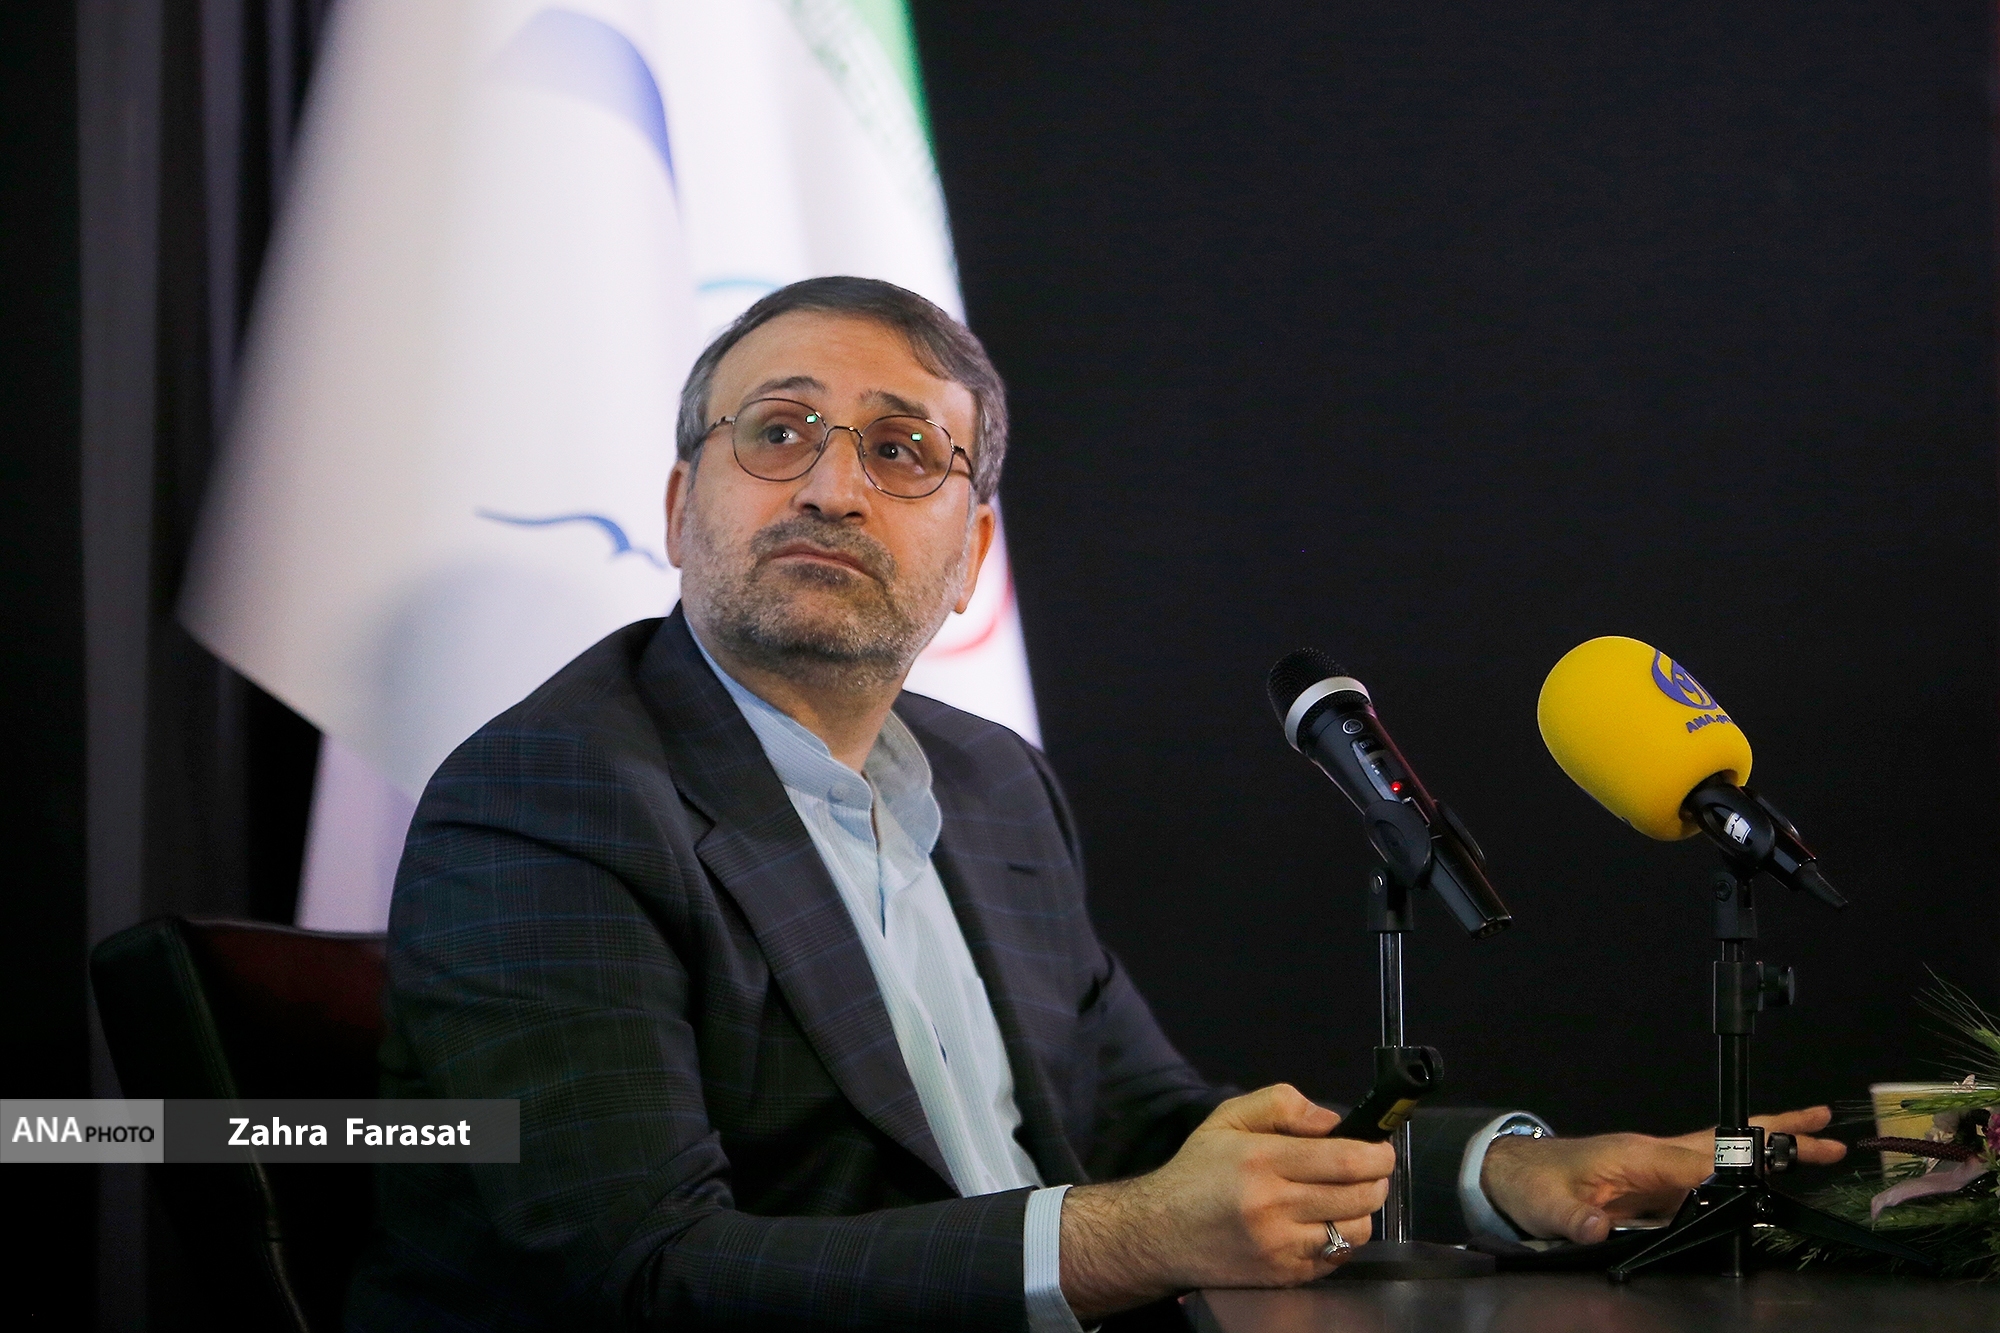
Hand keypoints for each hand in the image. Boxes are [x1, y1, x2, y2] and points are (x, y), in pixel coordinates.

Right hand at [1058, 1084, 1394, 1319]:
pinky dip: (1341, 1238)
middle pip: (1360, 1196)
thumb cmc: (1198, 1171)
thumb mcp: (1228, 1118)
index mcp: (1262, 1161)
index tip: (1381, 1149)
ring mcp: (1282, 1247)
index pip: (1345, 1159)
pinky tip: (1321, 1222)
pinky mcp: (1285, 1275)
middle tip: (1369, 1170)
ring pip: (1356, 1230)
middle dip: (1377, 1179)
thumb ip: (1281, 1104)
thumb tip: (1332, 1121)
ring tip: (1344, 1197)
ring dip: (1362, 1210)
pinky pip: (1337, 1257)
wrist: (1160, 1233)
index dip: (1377, 1153)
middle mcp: (1274, 1206)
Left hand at [1480, 1106, 1847, 1243]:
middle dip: (1777, 1134)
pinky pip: (1709, 1174)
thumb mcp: (1549, 1205)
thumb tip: (1597, 1228)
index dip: (1741, 1161)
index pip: (1700, 1158)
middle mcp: (1656, 1154)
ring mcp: (1659, 1167)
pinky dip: (1744, 1173)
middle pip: (1726, 1141)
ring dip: (1770, 1151)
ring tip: (1818, 1147)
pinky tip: (1768, 1181)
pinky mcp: (1656, 1183)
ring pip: (1723, 1154)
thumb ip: (1575, 1217)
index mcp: (1639, 1155)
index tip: (1785, 1160)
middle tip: (1827, 1128)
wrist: (1511, 1174)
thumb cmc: (1532, 1183)